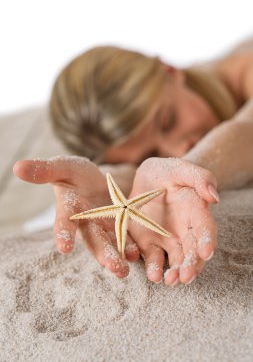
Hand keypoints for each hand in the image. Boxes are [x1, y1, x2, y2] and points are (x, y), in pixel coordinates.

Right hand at [13, 156, 139, 277]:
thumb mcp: (62, 166)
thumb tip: (17, 167)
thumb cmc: (73, 172)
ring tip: (125, 269)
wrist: (94, 178)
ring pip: (112, 243)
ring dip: (119, 256)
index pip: (64, 223)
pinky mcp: (121, 223)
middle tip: (113, 268)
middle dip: (103, 253)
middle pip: (94, 240)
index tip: (64, 247)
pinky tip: (139, 254)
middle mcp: (87, 222)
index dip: (63, 234)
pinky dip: (132, 245)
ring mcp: (105, 225)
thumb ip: (45, 170)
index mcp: (69, 209)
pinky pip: (127, 236)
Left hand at [127, 157, 218, 285]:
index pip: (205, 228)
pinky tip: (154, 276)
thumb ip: (199, 177)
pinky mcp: (150, 243)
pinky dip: (154, 269)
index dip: (207, 241)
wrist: (144, 179)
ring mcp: (167, 239)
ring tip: (170, 280)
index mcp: (195, 211)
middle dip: (191, 265)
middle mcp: (185, 229)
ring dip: (175, 272)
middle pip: (192, 251)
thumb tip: (214, 197)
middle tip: (186, 277)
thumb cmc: (165, 172)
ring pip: (176, 260)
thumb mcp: (179, 168)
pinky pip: (153, 258)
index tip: (206, 253)